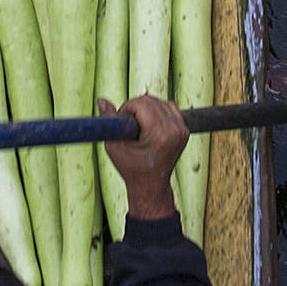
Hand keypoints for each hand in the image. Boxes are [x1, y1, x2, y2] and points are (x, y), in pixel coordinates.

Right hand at [101, 94, 185, 222]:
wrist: (151, 185)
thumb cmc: (131, 169)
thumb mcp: (115, 146)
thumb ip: (108, 121)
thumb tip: (102, 100)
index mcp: (159, 136)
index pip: (141, 104)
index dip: (127, 108)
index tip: (122, 120)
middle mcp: (174, 131)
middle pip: (151, 101)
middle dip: (135, 107)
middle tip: (127, 123)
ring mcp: (181, 131)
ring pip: (160, 102)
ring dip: (146, 107)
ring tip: (137, 124)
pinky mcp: (184, 131)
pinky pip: (169, 108)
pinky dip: (158, 110)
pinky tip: (149, 122)